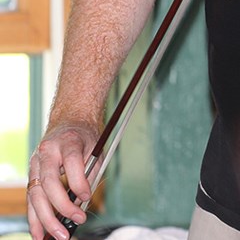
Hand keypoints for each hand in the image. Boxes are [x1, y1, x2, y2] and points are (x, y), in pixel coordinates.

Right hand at [27, 121, 98, 239]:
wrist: (69, 123)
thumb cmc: (83, 138)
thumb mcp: (94, 148)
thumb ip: (90, 173)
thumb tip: (83, 202)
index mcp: (67, 140)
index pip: (71, 161)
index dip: (78, 182)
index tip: (87, 197)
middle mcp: (48, 151)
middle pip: (50, 182)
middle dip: (62, 206)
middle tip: (78, 220)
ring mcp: (36, 163)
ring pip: (36, 194)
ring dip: (46, 219)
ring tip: (58, 236)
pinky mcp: (31, 174)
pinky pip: (31, 200)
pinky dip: (35, 219)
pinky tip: (40, 234)